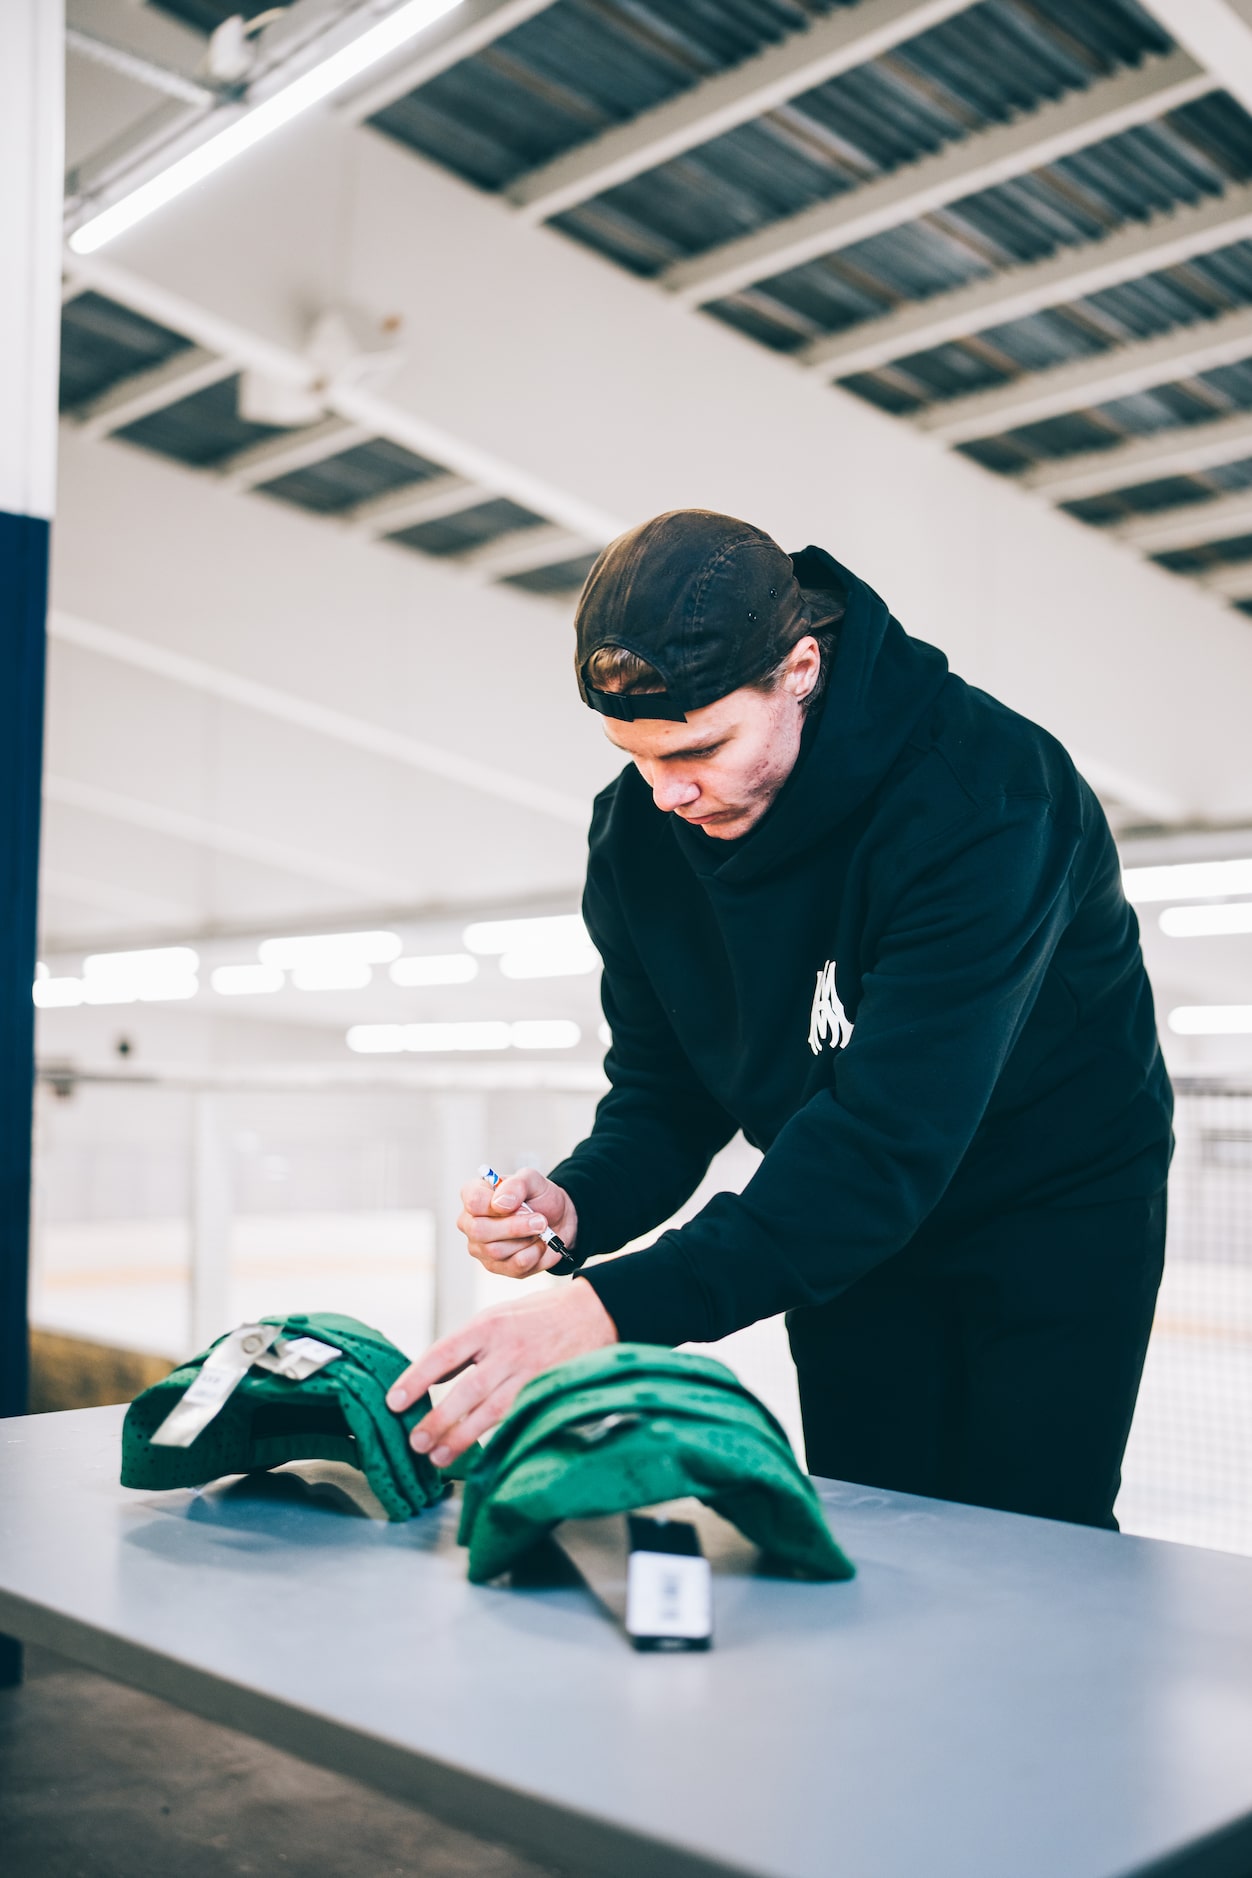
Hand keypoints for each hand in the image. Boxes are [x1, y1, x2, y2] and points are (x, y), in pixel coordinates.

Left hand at [387, 1279, 616, 1466]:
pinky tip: (481, 1452)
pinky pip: (517, 1417)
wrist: (596, 1312)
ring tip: (437, 1457)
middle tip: (414, 1442)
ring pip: (491, 1410)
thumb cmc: (539, 1316)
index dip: (416, 1379)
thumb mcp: (498, 1317)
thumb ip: (466, 1346)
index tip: (393, 1402)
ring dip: (461, 1437)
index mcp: (488, 1325)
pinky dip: (496, 1436)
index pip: (444, 1354)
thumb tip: (432, 1377)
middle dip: (437, 1419)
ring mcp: (530, 1371)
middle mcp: (508, 1348)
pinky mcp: (548, 1389)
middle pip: (466, 1390)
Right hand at [458, 1167, 577, 1278]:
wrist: (558, 1219)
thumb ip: (516, 1184)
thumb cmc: (539, 1197)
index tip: (520, 1204)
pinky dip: (535, 1253)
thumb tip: (500, 1203)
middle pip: (479, 1230)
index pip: (473, 1202)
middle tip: (540, 1220)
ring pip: (497, 1251)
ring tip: (539, 1229)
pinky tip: (538, 1243)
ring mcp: (481, 1248)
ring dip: (527, 1239)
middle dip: (515, 1226)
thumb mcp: (533, 1180)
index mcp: (474, 1195)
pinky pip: (515, 1265)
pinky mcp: (497, 1267)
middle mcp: (470, 1223)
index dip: (497, 1204)